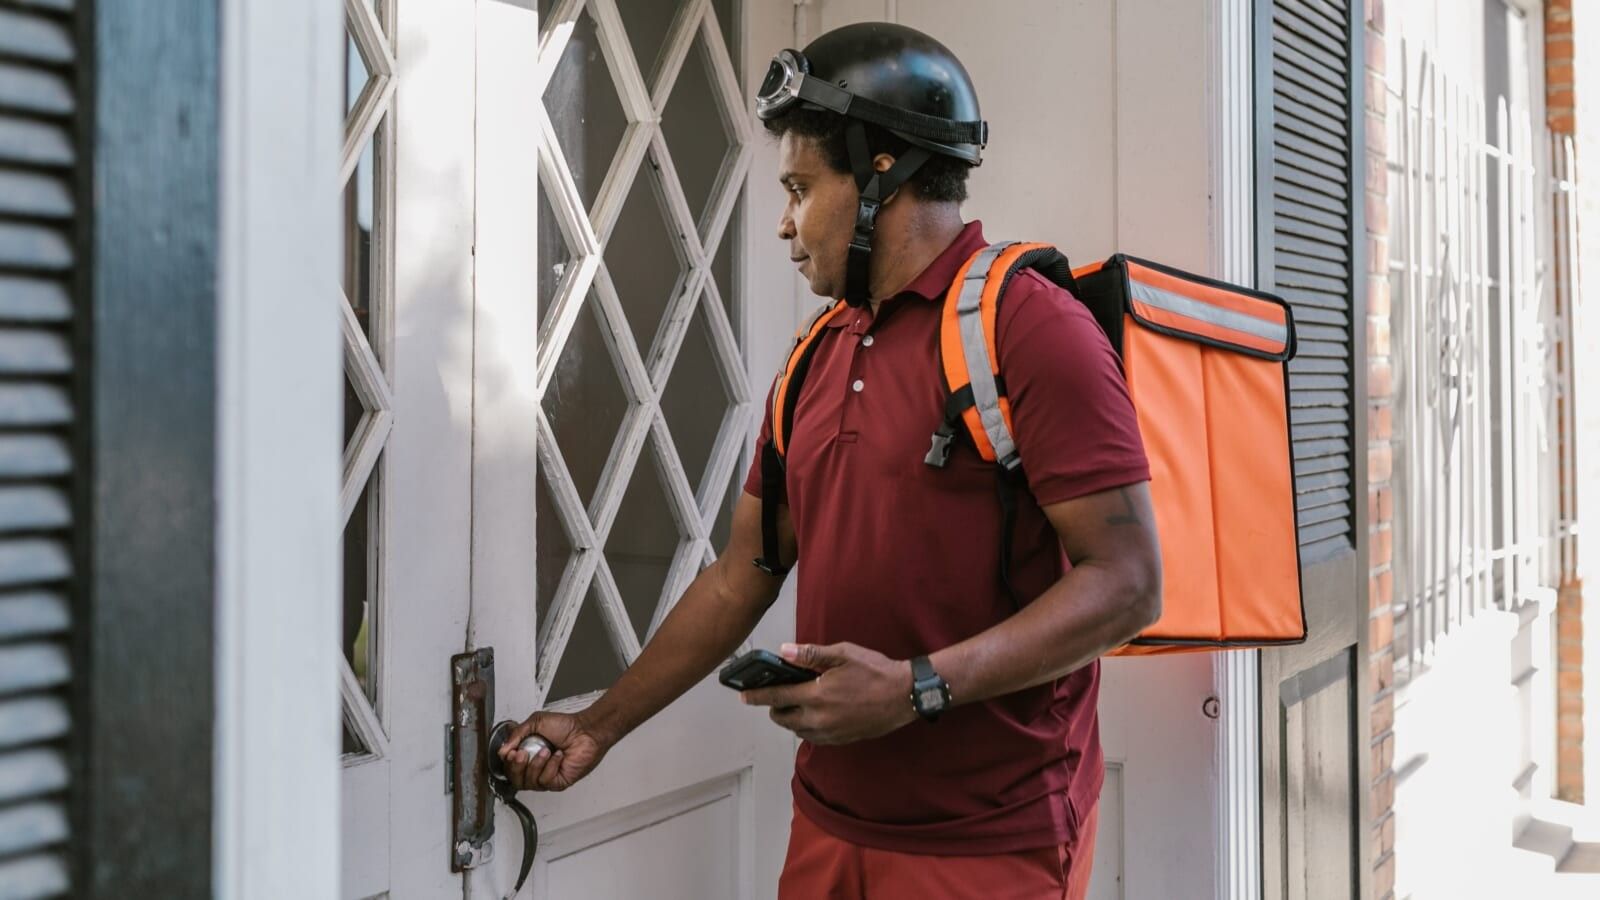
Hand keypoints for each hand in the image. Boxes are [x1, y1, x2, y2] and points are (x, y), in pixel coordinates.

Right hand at [496, 710, 611, 791]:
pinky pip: (545, 781)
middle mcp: (535, 768)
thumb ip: (517, 734)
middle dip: (516, 767)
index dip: (508, 763)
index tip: (510, 752)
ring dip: (535, 765)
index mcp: (528, 755)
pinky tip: (558, 756)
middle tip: (522, 754)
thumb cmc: (566, 726)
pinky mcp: (558, 782)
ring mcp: (546, 776)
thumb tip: (502, 750)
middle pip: (515, 780)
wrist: (585, 730)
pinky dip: (550, 767)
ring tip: (545, 751)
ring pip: (529, 782)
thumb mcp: (535, 722)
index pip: (509, 767)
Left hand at [740, 642, 917, 745]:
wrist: (904, 695)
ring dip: (790, 718)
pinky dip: (807, 726)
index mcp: (817, 695)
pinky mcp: (841, 739)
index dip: (757, 696)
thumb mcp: (843, 654)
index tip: (744, 696)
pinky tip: (815, 713)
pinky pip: (814, 736)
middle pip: (783, 718)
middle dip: (774, 708)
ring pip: (797, 729)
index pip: (776, 697)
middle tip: (776, 695)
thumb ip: (810, 655)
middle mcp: (819, 718)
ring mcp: (830, 732)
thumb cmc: (875, 671)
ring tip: (796, 702)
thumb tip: (784, 652)